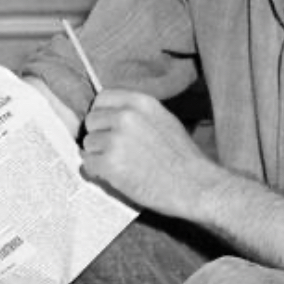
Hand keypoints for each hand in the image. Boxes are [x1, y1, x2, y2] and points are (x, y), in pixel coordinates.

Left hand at [81, 89, 212, 215]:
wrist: (195, 185)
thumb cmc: (183, 158)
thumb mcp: (164, 120)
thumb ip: (137, 114)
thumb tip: (111, 116)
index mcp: (141, 102)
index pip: (103, 98)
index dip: (103, 114)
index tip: (108, 127)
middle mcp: (126, 116)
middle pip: (91, 120)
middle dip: (99, 135)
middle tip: (114, 150)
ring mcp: (116, 140)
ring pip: (88, 144)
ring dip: (98, 155)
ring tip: (120, 165)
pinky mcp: (110, 164)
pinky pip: (88, 164)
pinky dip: (97, 172)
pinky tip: (116, 176)